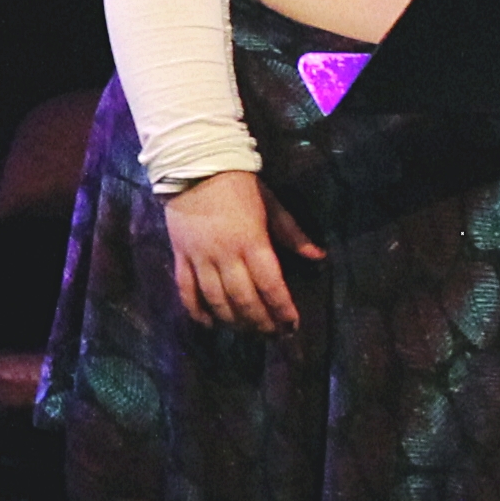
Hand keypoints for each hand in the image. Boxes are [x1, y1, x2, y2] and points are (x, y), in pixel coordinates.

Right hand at [164, 169, 321, 333]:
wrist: (195, 166)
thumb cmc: (240, 185)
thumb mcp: (271, 206)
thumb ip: (293, 234)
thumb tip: (318, 256)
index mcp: (253, 242)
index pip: (271, 285)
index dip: (282, 309)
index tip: (292, 325)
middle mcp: (226, 255)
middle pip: (244, 300)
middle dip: (261, 322)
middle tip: (272, 334)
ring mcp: (201, 258)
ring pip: (216, 300)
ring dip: (233, 321)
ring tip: (247, 331)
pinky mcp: (181, 257)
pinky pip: (187, 291)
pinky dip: (197, 311)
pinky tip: (210, 324)